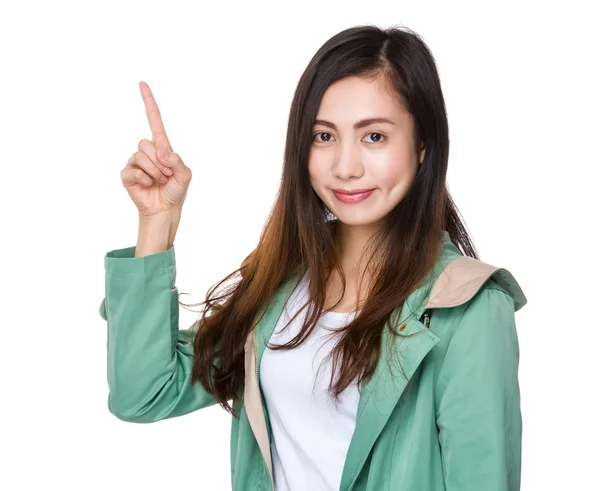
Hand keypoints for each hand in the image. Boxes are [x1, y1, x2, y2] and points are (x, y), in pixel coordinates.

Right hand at [120, 81, 192, 217]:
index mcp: (162, 146)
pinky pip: (133, 170)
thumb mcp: (185, 175)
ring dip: (154, 172)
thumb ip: (178, 161)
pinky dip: (144, 179)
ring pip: (140, 156)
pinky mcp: (127, 174)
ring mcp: (135, 162)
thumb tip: (162, 151)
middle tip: (166, 176)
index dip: (148, 102)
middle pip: (146, 143)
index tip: (142, 83)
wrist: (165, 210)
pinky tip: (148, 186)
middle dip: (160, 162)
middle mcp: (147, 151)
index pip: (154, 120)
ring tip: (159, 182)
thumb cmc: (176, 191)